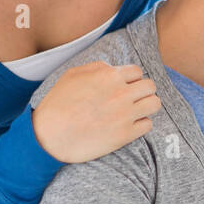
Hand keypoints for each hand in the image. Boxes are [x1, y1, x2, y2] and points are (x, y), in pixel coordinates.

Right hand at [32, 61, 161, 162]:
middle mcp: (121, 93)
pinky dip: (141, 124)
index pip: (137, 71)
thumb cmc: (58, 103)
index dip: (131, 80)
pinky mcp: (125, 135)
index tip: (125, 87)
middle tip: (133, 99)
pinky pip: (148, 125)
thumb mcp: (73, 75)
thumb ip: (97, 68)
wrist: (49, 135)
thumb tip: (113, 68)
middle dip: (143, 91)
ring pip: (155, 104)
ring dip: (147, 106)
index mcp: (109, 76)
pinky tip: (130, 126)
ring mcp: (125, 114)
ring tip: (136, 111)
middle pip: (150, 86)